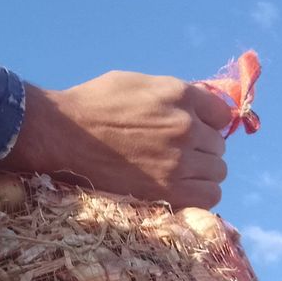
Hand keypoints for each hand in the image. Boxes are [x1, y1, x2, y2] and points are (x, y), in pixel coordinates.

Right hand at [0, 71, 234, 208]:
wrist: (60, 135)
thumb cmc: (90, 104)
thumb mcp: (134, 83)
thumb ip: (172, 94)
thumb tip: (197, 107)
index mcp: (178, 95)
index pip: (221, 114)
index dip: (208, 124)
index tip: (193, 133)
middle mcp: (185, 125)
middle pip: (217, 145)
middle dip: (201, 149)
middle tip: (174, 155)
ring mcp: (179, 159)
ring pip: (217, 172)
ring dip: (201, 173)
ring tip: (175, 175)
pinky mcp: (169, 190)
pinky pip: (208, 197)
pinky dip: (199, 195)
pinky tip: (179, 190)